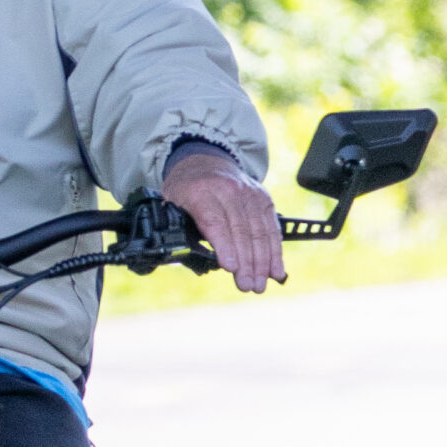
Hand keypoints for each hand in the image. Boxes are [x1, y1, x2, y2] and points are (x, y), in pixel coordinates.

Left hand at [159, 148, 286, 294]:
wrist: (205, 160)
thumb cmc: (186, 189)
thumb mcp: (171, 203)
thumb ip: (176, 228)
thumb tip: (181, 257)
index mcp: (200, 191)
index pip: (215, 221)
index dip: (224, 245)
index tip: (231, 267)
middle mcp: (228, 190)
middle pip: (240, 229)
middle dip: (246, 262)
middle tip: (247, 286)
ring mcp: (249, 193)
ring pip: (259, 230)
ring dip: (262, 261)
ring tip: (259, 285)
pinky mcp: (264, 199)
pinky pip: (272, 227)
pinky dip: (275, 251)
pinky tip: (275, 271)